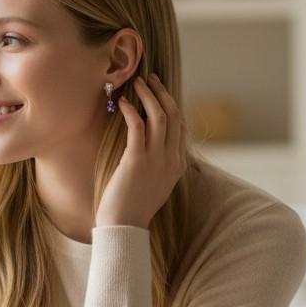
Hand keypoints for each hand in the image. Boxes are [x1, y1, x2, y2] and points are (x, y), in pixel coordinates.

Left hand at [95, 74, 187, 229]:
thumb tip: (146, 146)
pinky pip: (138, 127)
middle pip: (173, 115)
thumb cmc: (132, 207)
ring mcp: (156, 159)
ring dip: (148, 95)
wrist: (124, 228)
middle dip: (162, 92)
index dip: (171, 104)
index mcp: (178, 165)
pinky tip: (124, 103)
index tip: (159, 91)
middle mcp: (172, 160)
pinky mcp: (137, 160)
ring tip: (136, 83)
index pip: (181, 126)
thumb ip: (157, 165)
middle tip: (149, 78)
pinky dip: (132, 111)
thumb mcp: (154, 184)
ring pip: (159, 117)